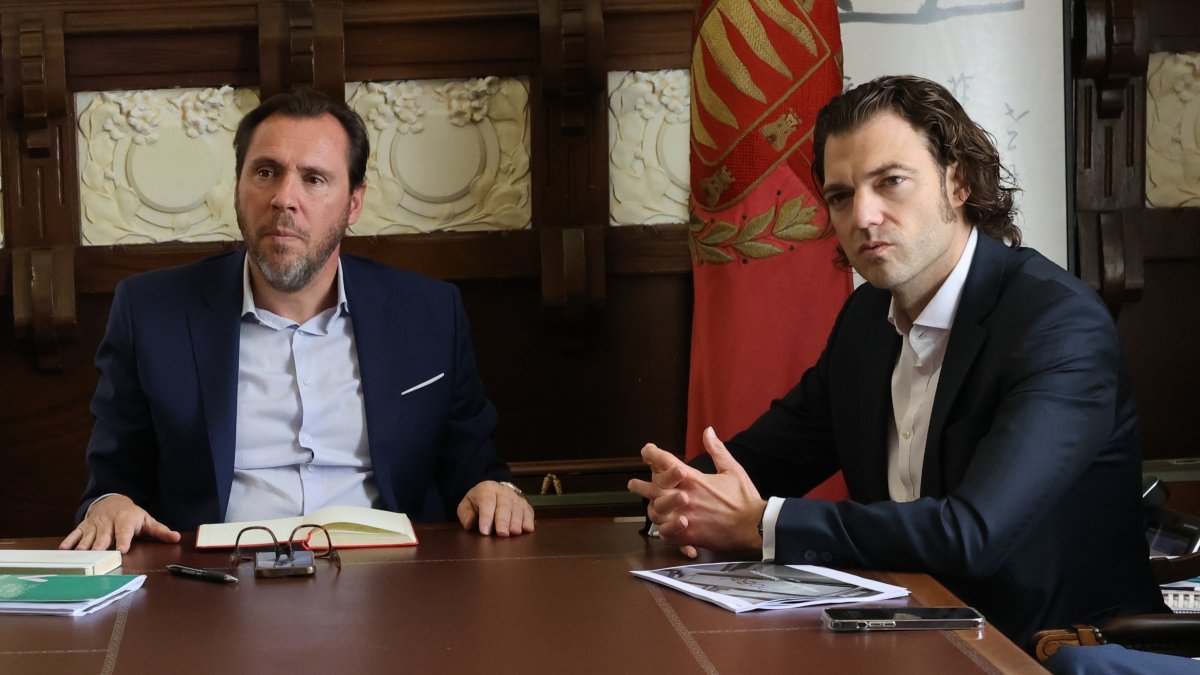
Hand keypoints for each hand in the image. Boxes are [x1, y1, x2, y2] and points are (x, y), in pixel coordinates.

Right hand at [59, 495, 180, 552]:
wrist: (112, 501)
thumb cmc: (132, 516)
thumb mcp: (147, 521)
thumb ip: (160, 531)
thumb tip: (176, 538)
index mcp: (125, 520)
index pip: (124, 531)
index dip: (123, 540)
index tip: (122, 550)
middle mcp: (108, 522)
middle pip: (104, 536)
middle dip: (101, 546)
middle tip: (98, 556)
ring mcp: (94, 524)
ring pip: (88, 536)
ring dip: (84, 546)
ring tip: (80, 555)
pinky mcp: (83, 526)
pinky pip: (75, 534)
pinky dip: (69, 541)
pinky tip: (64, 550)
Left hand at [457, 481, 534, 535]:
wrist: (493, 492)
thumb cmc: (478, 502)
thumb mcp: (466, 505)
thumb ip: (466, 515)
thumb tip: (470, 524)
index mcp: (486, 490)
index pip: (487, 502)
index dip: (486, 517)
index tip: (484, 531)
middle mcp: (503, 491)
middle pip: (504, 506)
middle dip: (503, 520)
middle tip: (502, 534)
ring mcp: (515, 497)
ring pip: (518, 509)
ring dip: (517, 521)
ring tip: (515, 533)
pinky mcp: (525, 504)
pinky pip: (528, 511)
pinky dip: (529, 520)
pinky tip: (527, 529)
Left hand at [628, 427, 765, 553]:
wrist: (754, 525)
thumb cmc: (744, 497)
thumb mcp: (732, 469)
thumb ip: (716, 450)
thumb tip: (708, 431)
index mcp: (693, 479)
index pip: (665, 461)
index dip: (652, 454)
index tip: (646, 451)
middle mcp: (684, 497)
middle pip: (653, 489)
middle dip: (641, 486)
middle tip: (632, 484)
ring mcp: (684, 517)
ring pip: (656, 513)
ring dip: (651, 509)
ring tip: (647, 507)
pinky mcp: (688, 535)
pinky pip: (667, 534)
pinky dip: (664, 531)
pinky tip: (663, 528)